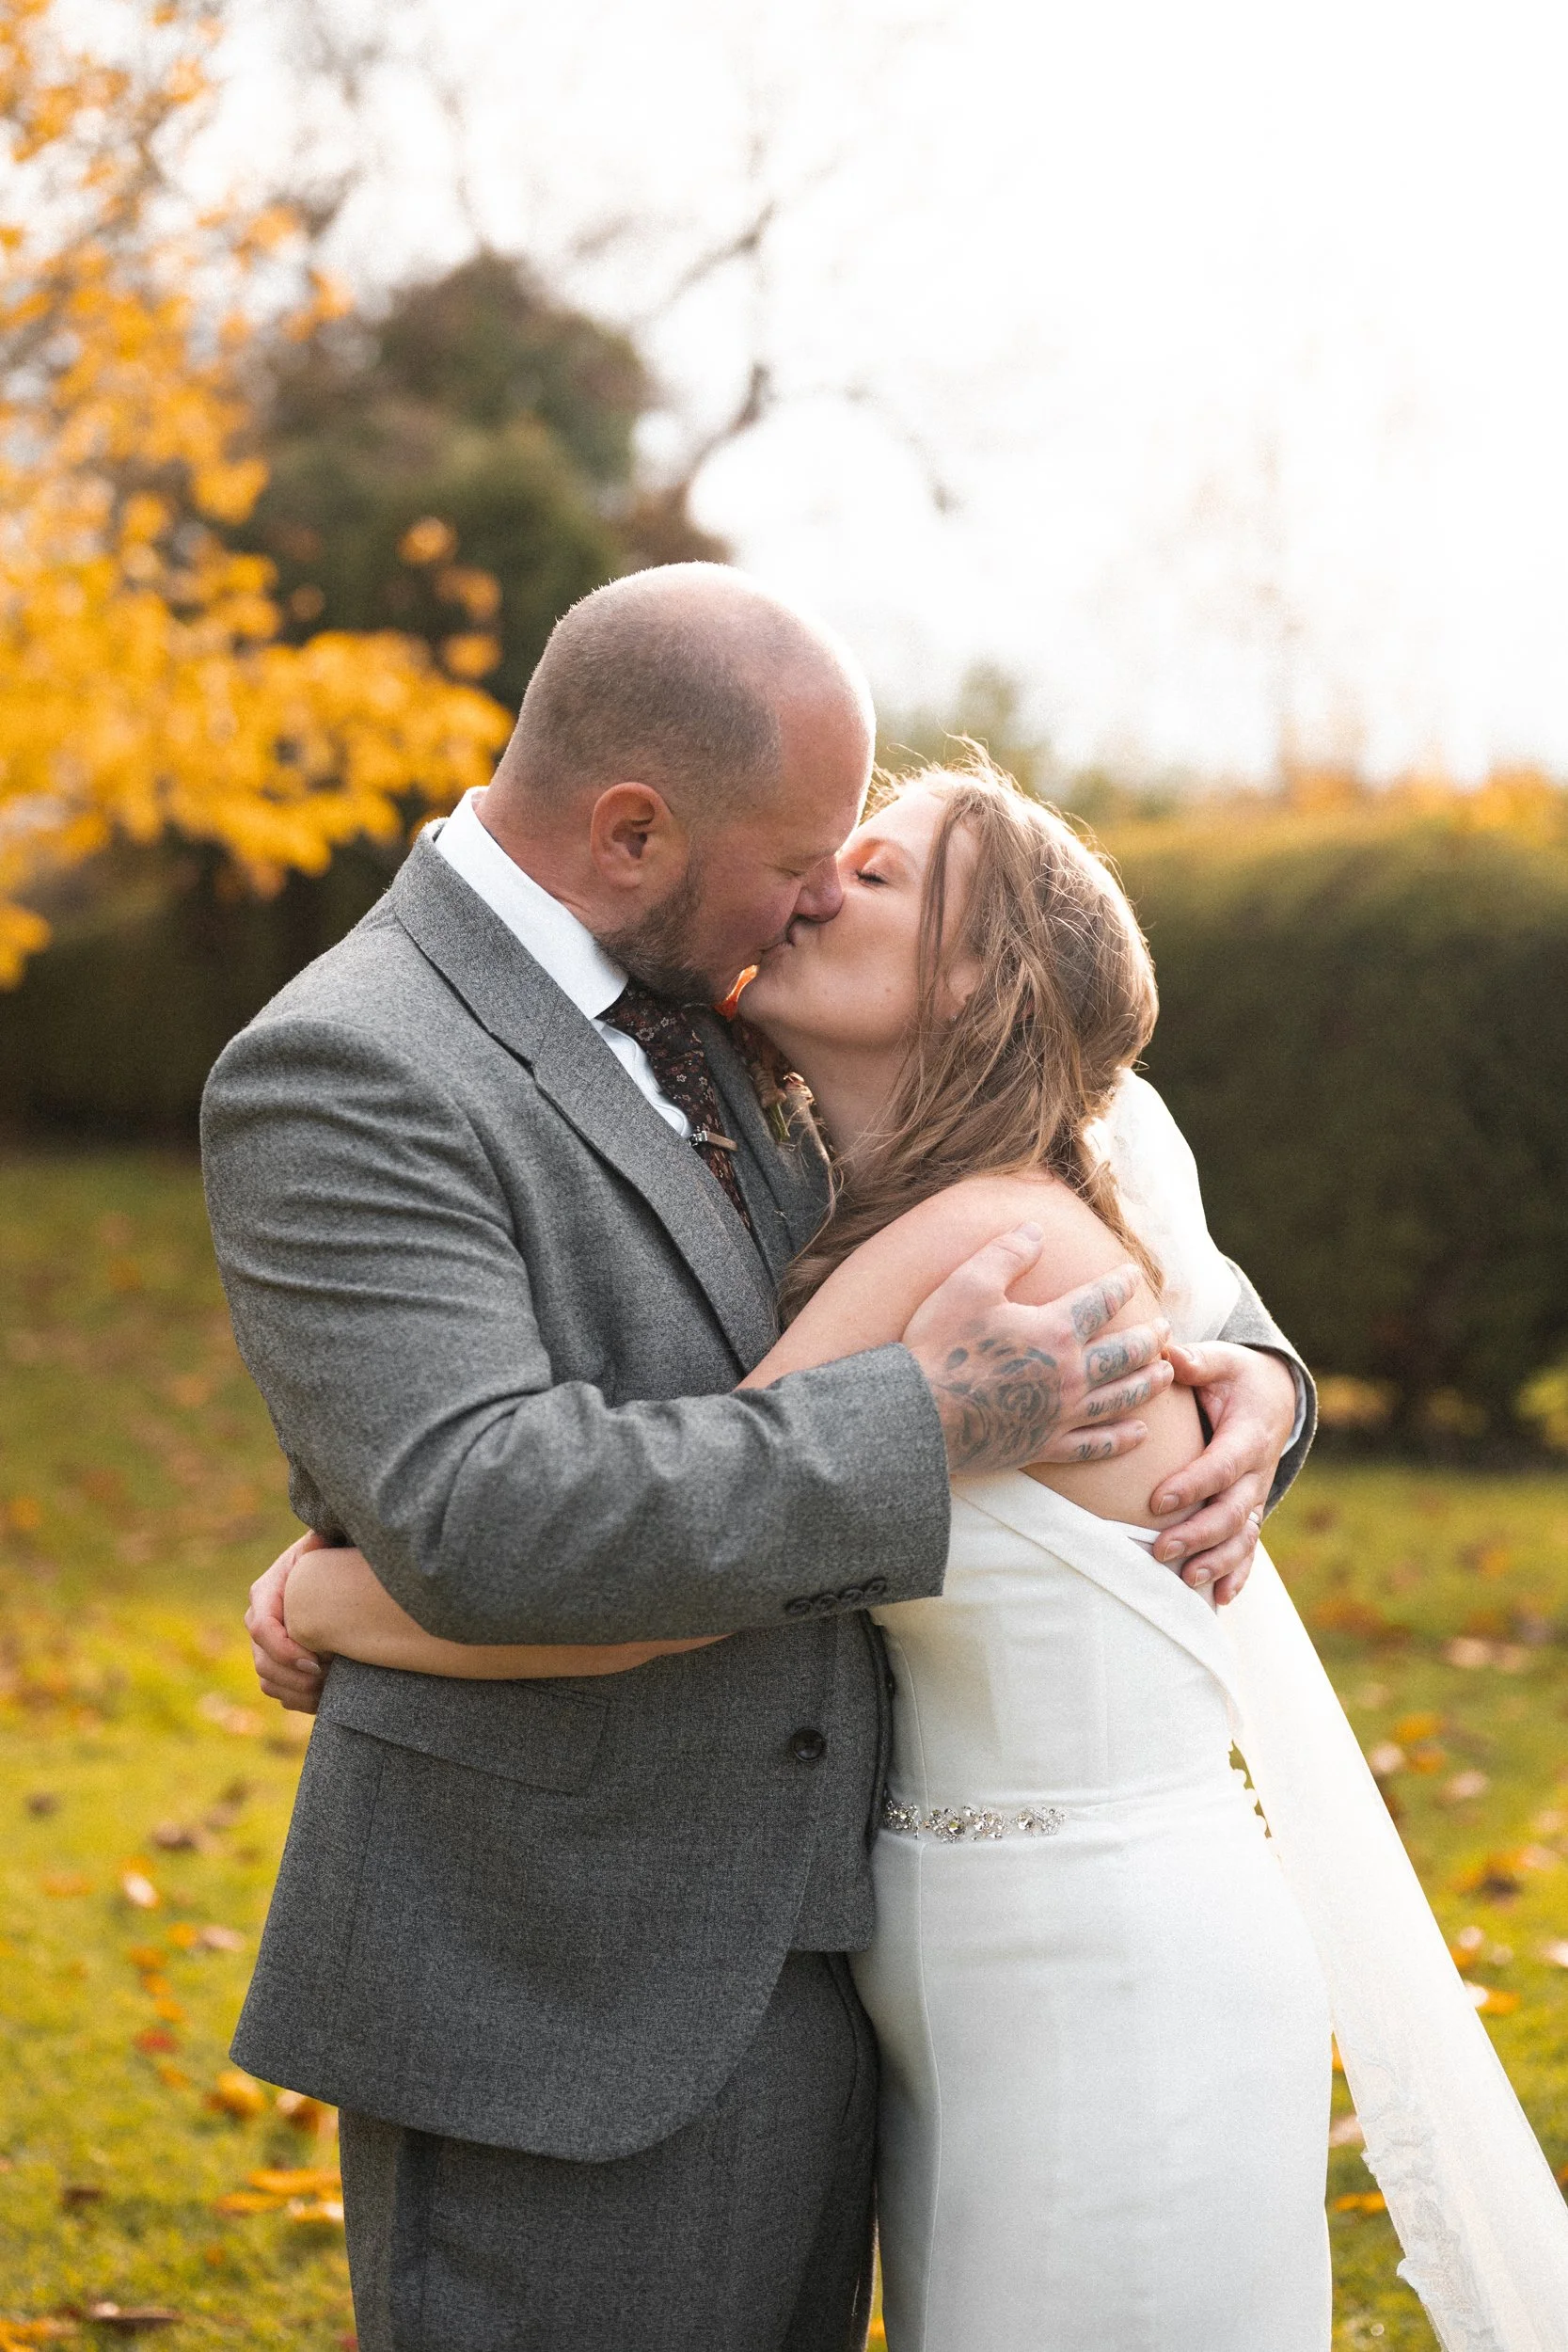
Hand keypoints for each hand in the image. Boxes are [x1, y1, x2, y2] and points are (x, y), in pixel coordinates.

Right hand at [246, 1529, 329, 1713]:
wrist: (330, 1575)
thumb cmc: (329, 1555)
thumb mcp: (323, 1544)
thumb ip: (319, 1542)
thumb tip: (320, 1537)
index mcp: (264, 1592)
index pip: (261, 1629)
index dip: (286, 1651)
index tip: (318, 1662)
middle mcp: (258, 1619)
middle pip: (263, 1662)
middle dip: (296, 1677)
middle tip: (330, 1679)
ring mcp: (263, 1645)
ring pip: (268, 1681)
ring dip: (298, 1692)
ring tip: (331, 1689)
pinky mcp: (275, 1662)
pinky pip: (276, 1692)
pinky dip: (299, 1700)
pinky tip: (326, 1695)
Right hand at [902, 1226, 1172, 1477]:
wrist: (918, 1417)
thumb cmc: (939, 1347)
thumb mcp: (967, 1285)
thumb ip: (1007, 1254)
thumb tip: (1037, 1230)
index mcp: (1054, 1330)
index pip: (1100, 1301)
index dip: (1120, 1284)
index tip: (1133, 1275)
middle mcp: (1069, 1373)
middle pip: (1125, 1353)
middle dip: (1149, 1337)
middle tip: (1164, 1328)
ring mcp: (1061, 1413)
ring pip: (1121, 1398)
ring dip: (1148, 1382)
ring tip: (1167, 1372)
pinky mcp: (1046, 1446)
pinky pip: (1096, 1444)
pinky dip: (1122, 1439)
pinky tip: (1141, 1434)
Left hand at [1149, 1344, 1298, 1603]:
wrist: (1274, 1397)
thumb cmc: (1235, 1377)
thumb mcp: (1222, 1361)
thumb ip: (1197, 1361)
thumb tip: (1167, 1353)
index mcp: (1249, 1435)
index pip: (1222, 1466)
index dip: (1194, 1485)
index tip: (1158, 1500)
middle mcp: (1257, 1472)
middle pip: (1233, 1511)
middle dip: (1199, 1534)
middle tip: (1160, 1550)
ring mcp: (1256, 1495)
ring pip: (1243, 1536)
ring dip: (1217, 1561)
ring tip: (1186, 1581)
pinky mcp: (1251, 1511)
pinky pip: (1249, 1547)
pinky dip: (1237, 1574)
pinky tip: (1218, 1598)